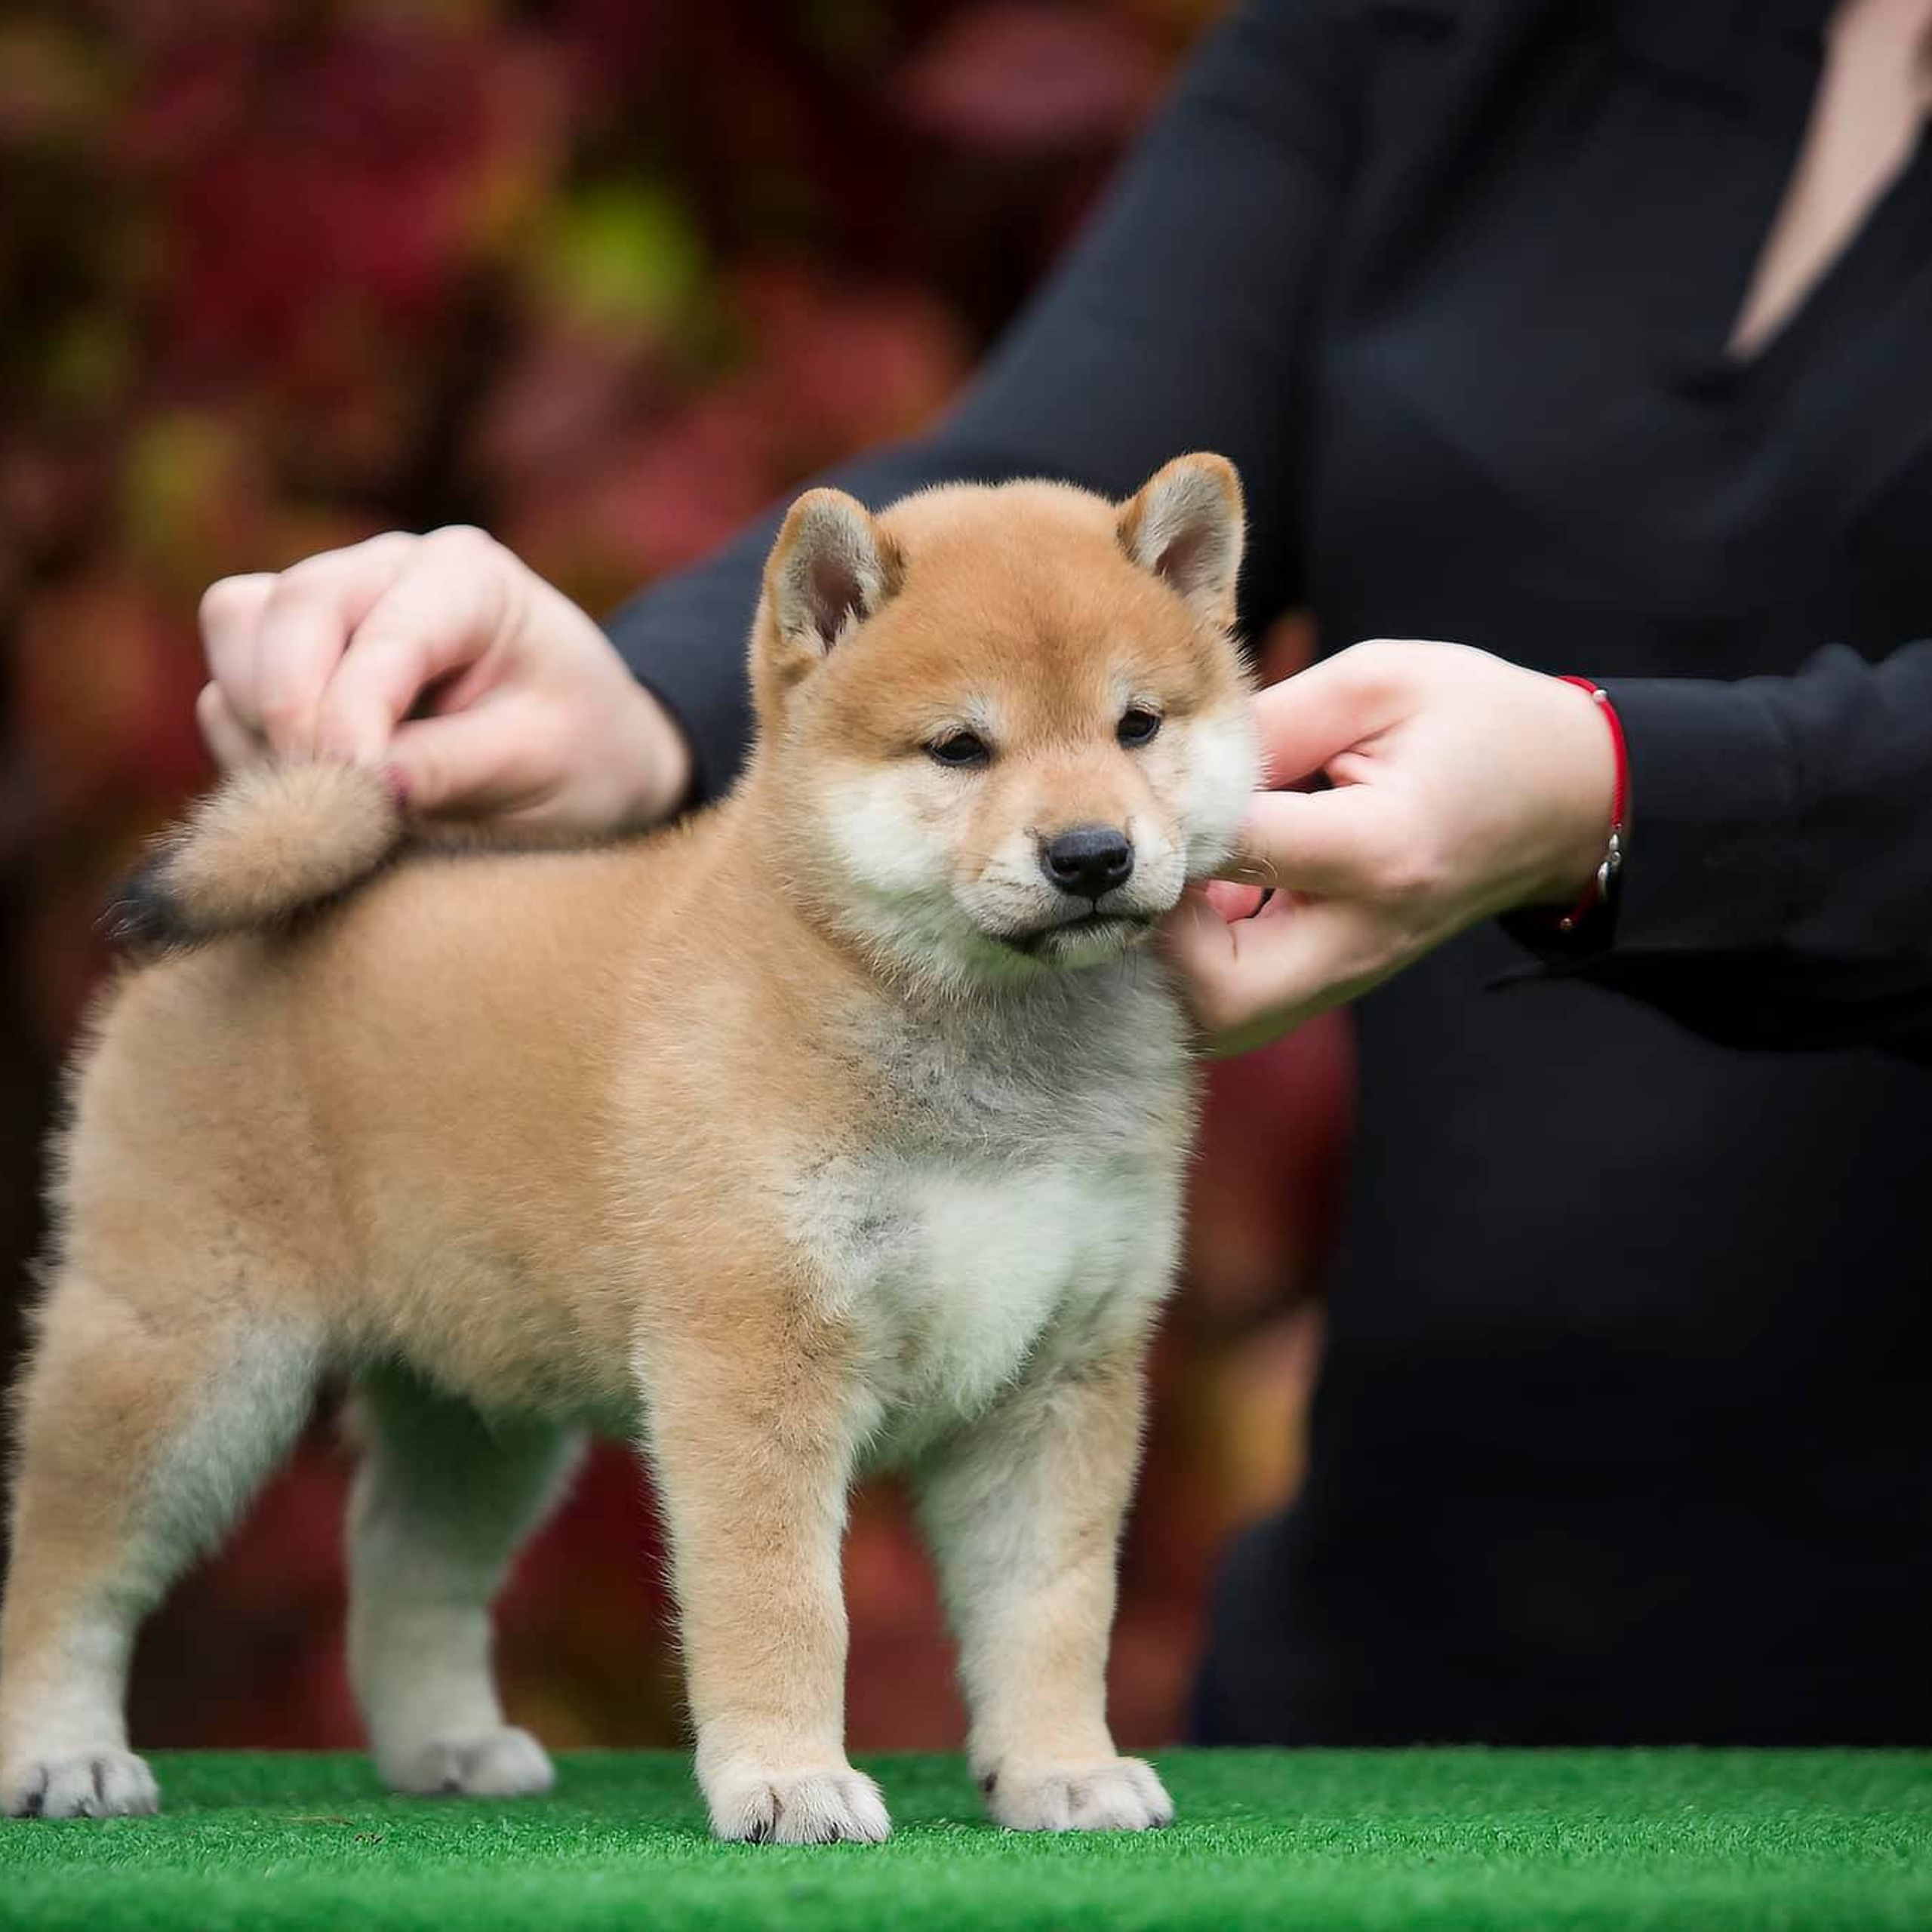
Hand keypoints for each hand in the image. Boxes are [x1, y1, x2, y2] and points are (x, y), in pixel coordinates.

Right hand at [196, 527, 692, 830]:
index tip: (358, 793)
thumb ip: (448, 768)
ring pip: (236, 634)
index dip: (352, 715)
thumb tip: (358, 785)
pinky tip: (320, 794)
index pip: (380, 632)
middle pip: (281, 609)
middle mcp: (388, 570)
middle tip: (326, 803)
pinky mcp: (292, 657)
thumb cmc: (583, 753)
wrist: (592, 761)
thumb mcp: (541, 764)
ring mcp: (332, 606)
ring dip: (260, 727)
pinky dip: (251, 748)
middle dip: (289, 713)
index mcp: (467, 576)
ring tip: (334, 799)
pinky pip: (229, 690)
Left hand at [1162, 640, 1617, 1055]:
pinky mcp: (1337, 985)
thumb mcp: (1380, 682)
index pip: (1236, 852)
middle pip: (1216, 996)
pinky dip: (1191, 968)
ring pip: (1219, 1021)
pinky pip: (1237, 1006)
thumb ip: (1272, 721)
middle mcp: (1363, 933)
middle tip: (1138, 865)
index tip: (1139, 782)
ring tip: (1159, 881)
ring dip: (1167, 963)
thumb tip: (1173, 758)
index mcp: (1380, 848)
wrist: (1566, 800)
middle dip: (1153, 938)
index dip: (1169, 819)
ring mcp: (1352, 973)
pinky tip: (1188, 899)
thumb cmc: (1477, 724)